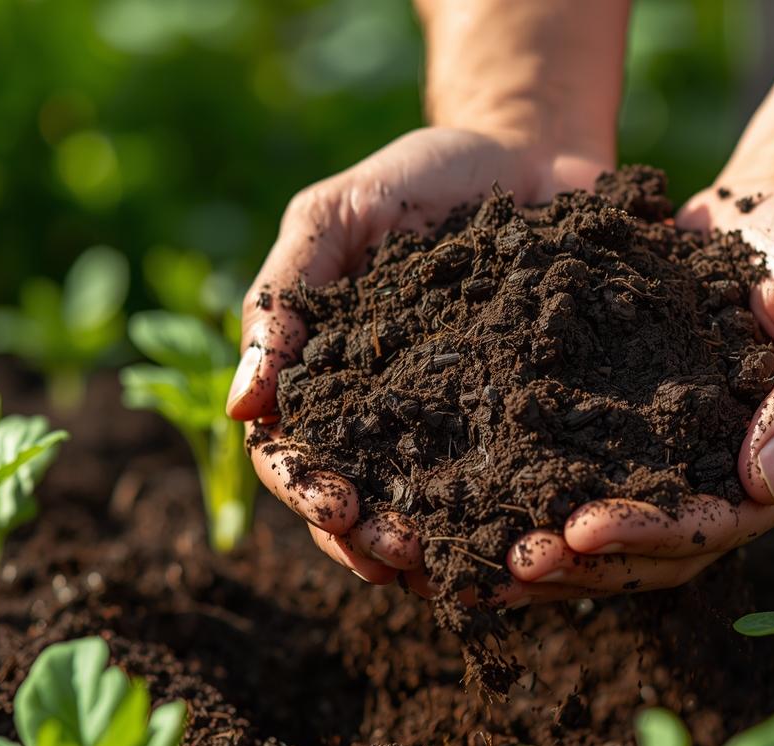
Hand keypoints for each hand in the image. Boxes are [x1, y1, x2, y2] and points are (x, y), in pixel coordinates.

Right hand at [226, 127, 608, 586]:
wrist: (534, 151)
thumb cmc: (424, 174)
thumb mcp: (340, 213)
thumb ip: (285, 295)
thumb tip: (239, 408)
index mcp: (324, 379)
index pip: (289, 457)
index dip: (305, 491)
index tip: (337, 508)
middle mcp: (383, 419)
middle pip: (355, 507)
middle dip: (369, 541)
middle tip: (402, 557)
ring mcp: (456, 428)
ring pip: (430, 515)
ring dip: (436, 551)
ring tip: (462, 567)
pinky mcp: (528, 425)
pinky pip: (514, 487)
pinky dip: (514, 522)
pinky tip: (531, 543)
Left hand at [505, 179, 773, 598]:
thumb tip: (766, 486)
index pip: (719, 527)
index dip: (652, 537)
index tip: (581, 533)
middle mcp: (738, 481)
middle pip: (661, 551)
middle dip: (589, 563)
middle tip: (514, 564)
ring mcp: (689, 458)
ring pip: (621, 526)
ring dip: (558, 548)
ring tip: (486, 558)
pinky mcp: (645, 428)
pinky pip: (593, 471)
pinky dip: (544, 493)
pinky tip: (482, 501)